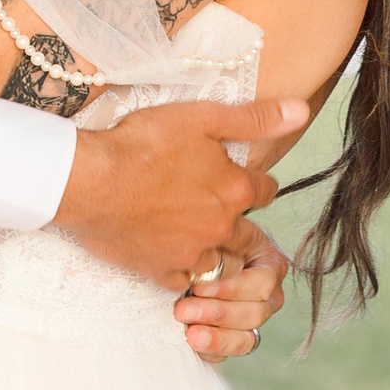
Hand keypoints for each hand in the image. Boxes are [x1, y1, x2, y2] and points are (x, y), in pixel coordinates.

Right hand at [56, 97, 308, 290]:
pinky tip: (168, 250)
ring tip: (192, 230)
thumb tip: (301, 110)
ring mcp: (192, 252)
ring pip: (219, 259)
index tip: (240, 177)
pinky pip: (184, 279)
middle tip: (214, 206)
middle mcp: (222, 226)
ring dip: (212, 247)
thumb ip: (254, 118)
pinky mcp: (161, 270)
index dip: (254, 181)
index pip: (267, 190)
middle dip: (239, 220)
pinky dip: (181, 267)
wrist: (89, 180)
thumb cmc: (142, 143)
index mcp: (236, 189)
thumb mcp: (201, 117)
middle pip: (248, 233)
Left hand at [176, 222, 289, 361]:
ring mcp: (254, 320)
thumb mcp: (212, 236)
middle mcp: (268, 295)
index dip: (230, 288)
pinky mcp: (235, 340)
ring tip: (188, 334)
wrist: (178, 251)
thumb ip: (219, 246)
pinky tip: (190, 344)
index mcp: (269, 263)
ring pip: (246, 339)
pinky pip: (229, 354)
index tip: (197, 287)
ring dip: (215, 336)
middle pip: (255, 313)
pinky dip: (211, 350)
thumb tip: (210, 260)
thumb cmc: (196, 238)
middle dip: (217, 313)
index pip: (262, 282)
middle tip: (182, 311)